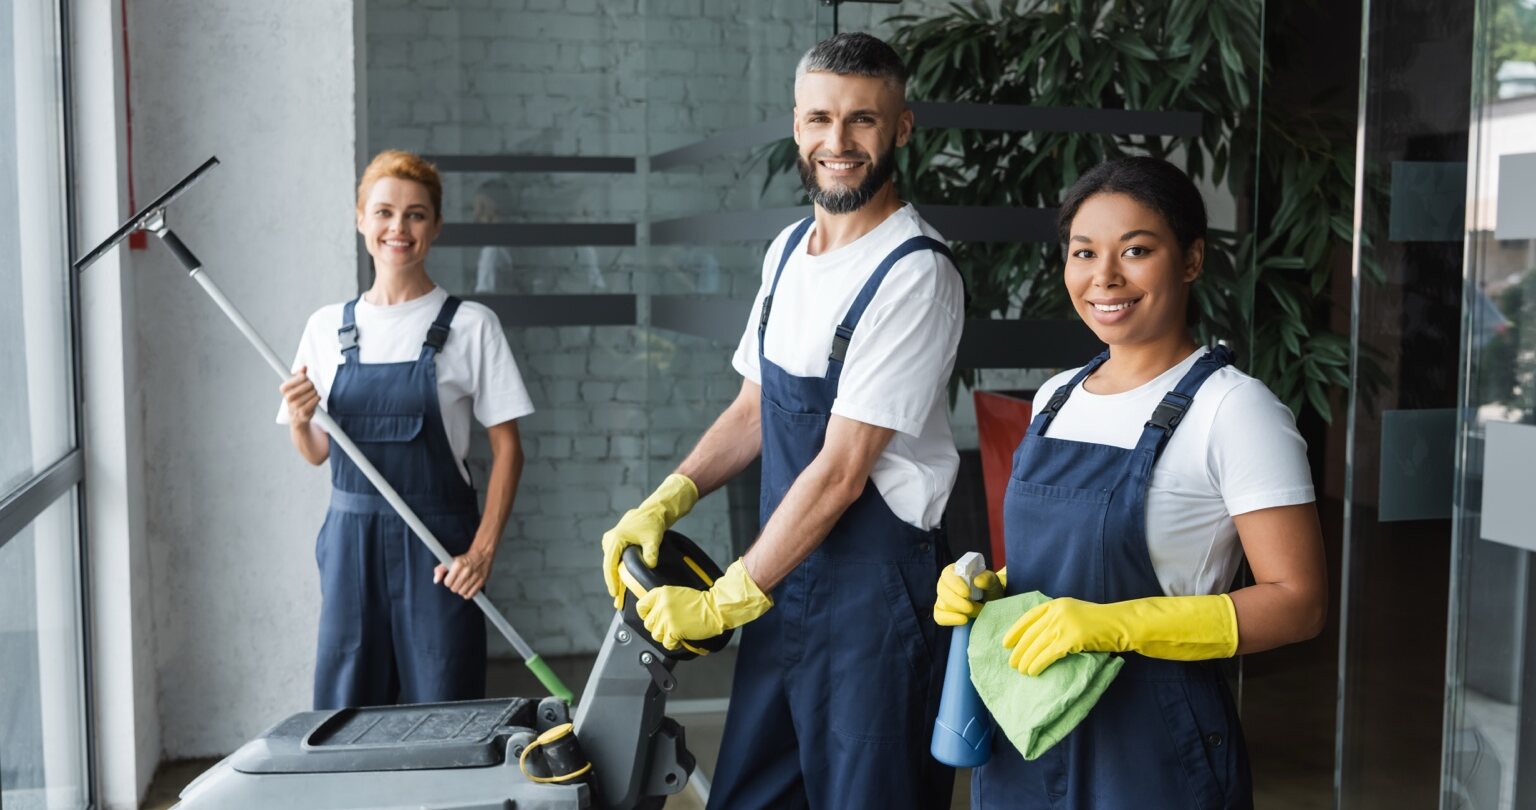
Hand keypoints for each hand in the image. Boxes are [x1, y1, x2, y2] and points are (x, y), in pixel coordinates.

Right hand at [280, 367, 320, 425]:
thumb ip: (300, 375)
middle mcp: (288, 398)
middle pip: (309, 384)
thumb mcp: (295, 385)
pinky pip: (316, 400)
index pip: (301, 377)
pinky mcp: (303, 413)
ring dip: (315, 392)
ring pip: (313, 392)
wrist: (296, 416)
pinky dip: (317, 399)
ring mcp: (295, 406)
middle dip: (311, 385)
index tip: (304, 379)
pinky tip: (314, 400)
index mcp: (284, 389)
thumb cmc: (296, 397)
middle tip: (310, 388)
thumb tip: (304, 367)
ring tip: (311, 395)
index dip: (305, 377)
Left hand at [435, 546, 493, 598]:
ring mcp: (475, 576)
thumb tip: (436, 580)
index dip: (448, 582)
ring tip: (463, 584)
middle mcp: (466, 570)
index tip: (451, 579)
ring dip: (461, 590)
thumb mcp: (450, 560)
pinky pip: (471, 594)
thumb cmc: (466, 559)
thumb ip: (440, 570)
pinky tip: (468, 587)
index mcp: (458, 564)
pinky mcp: (481, 581)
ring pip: (462, 592)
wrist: (482, 555)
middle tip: (457, 581)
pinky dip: (468, 593)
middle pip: (454, 589)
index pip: (447, 583)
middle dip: (454, 586)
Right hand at [601, 474, 697, 608]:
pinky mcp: (615, 541)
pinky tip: (621, 580)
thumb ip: (651, 552)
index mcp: (615, 539)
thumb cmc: (653, 524)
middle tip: (617, 600)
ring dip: (614, 575)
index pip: (610, 564)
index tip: (614, 593)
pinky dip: (617, 568)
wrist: (654, 511)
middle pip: (608, 565)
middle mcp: (609, 539)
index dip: (611, 580)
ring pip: (611, 562)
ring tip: (619, 593)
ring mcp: (610, 539)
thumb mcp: (654, 539)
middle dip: (612, 581)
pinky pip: (614, 558)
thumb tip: (650, 565)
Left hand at [636, 559, 771, 650]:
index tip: (651, 618)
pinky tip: (680, 638)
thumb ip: (664, 601)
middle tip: (668, 627)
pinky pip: (666, 643)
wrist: (715, 608)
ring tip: (676, 632)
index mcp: (661, 593)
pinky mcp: (673, 630)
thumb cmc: (701, 602)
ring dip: (665, 636)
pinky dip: (673, 644)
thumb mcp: (678, 594)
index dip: (646, 615)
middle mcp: (661, 605)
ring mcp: (667, 618)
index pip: (641, 606)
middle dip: (658, 627)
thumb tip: (654, 612)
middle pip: (648, 624)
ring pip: (656, 635)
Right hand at [933, 563, 1004, 625]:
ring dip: (960, 610)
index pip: (947, 575)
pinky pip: (939, 616)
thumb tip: (977, 581)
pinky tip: (963, 620)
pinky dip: (950, 619)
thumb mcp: (992, 581)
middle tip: (972, 607)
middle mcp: (945, 583)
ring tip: (977, 611)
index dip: (955, 584)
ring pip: (943, 605)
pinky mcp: (942, 611)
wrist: (990, 602)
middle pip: (943, 592)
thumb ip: (987, 579)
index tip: (967, 593)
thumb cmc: (988, 588)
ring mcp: (942, 598)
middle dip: (958, 602)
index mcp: (954, 571)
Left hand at [1002, 594, 1238, 675]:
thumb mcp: (1079, 616)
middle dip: (1018, 649)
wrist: (1127, 625)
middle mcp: (1058, 611)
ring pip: (1037, 645)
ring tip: (1022, 671)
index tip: (1006, 642)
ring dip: (1027, 660)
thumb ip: (1060, 621)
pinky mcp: (1071, 638)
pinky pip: (1048, 654)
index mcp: (1058, 604)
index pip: (1029, 616)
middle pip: (1031, 633)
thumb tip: (1042, 637)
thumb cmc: (1104, 624)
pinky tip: (1034, 672)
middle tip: (1011, 663)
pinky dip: (1038, 663)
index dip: (1015, 630)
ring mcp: (1065, 623)